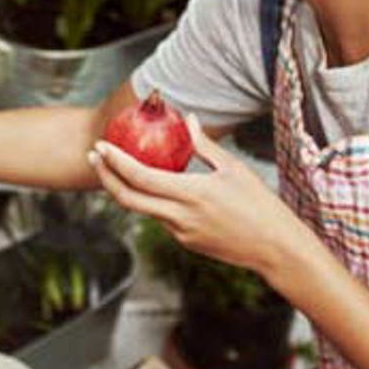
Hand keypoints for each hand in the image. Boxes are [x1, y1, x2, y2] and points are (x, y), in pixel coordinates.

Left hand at [88, 113, 310, 276]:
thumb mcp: (233, 169)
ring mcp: (180, 233)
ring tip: (115, 167)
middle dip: (105, 176)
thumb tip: (189, 119)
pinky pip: (162, 218)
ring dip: (125, 188)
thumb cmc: (260, 204)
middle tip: (93, 156)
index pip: (140, 177)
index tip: (100, 146)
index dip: (115, 161)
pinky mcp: (186, 242)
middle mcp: (180, 217)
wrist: (275, 249)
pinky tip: (151, 186)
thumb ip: (204, 146)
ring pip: (143, 209)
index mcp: (191, 195)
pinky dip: (151, 201)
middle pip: (128, 198)